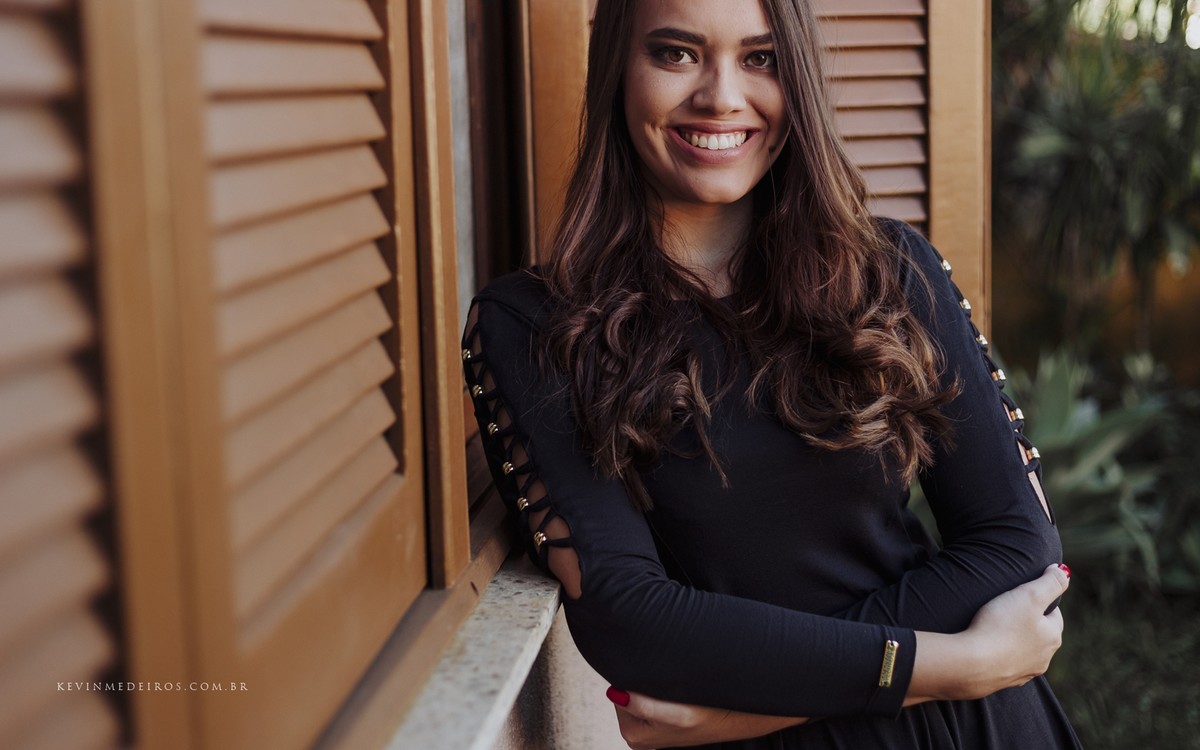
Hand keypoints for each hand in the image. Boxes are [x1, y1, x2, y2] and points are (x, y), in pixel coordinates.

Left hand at [607, 686, 804, 748]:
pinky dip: (660, 692)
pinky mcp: (659, 723)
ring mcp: (648, 729)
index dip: (634, 678)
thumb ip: (642, 706)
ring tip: (674, 690)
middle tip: (667, 684)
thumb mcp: (676, 712)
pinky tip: (675, 695)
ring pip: (638, 693)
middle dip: (643, 684)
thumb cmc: (709, 715)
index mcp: (634, 735)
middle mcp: (637, 735)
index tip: (654, 677)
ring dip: (652, 686)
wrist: (735, 717)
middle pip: (626, 692)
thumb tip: (615, 693)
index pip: (618, 692)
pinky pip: (650, 698)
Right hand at [961, 562, 1070, 695]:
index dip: (1039, 601)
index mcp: (1052, 637)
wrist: (972, 665)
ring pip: (1025, 651)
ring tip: (994, 628)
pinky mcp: (1004, 682)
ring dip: (1015, 641)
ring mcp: (1024, 673)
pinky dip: (1000, 656)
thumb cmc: (1000, 626)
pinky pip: (1006, 664)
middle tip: (1006, 609)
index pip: (1053, 614)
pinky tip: (986, 649)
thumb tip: (1064, 571)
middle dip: (1028, 622)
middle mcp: (1043, 659)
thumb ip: (1051, 582)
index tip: (1021, 595)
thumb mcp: (1029, 595)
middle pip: (1040, 634)